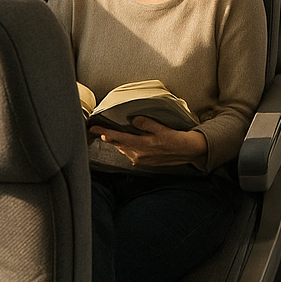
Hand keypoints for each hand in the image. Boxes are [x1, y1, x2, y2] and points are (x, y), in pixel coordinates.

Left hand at [91, 117, 206, 167]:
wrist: (187, 151)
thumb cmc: (176, 139)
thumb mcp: (163, 129)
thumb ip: (147, 124)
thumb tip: (134, 119)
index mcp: (142, 145)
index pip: (119, 137)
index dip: (105, 132)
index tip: (93, 128)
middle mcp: (138, 154)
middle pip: (118, 144)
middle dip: (109, 137)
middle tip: (99, 130)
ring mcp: (140, 159)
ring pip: (123, 149)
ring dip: (118, 142)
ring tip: (112, 135)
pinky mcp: (144, 162)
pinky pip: (130, 153)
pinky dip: (126, 147)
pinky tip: (128, 142)